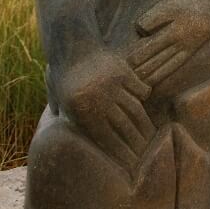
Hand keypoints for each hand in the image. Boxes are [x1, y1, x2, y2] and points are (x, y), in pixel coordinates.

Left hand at [55, 49, 154, 171]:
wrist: (72, 44)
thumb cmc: (62, 74)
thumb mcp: (58, 99)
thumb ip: (66, 119)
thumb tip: (71, 138)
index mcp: (82, 112)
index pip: (107, 139)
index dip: (121, 154)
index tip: (131, 164)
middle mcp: (100, 101)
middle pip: (124, 128)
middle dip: (136, 145)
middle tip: (145, 156)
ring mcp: (113, 86)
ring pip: (134, 110)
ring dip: (144, 125)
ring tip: (151, 136)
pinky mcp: (123, 72)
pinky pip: (138, 89)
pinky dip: (143, 97)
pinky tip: (145, 104)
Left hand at [126, 0, 209, 86]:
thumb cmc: (187, 7)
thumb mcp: (169, 7)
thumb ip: (154, 18)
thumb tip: (140, 30)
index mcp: (171, 32)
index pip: (148, 48)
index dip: (134, 57)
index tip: (122, 64)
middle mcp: (177, 45)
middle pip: (154, 61)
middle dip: (138, 70)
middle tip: (123, 78)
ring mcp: (183, 51)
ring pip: (162, 67)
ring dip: (148, 76)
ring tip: (134, 84)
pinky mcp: (187, 54)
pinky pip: (171, 68)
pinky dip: (160, 75)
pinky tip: (151, 82)